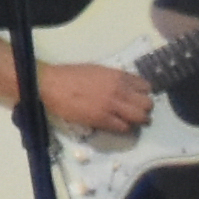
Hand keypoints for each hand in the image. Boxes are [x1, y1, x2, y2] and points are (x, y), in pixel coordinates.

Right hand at [38, 62, 153, 138]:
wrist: (51, 84)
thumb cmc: (70, 75)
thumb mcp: (97, 70)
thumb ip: (114, 78)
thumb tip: (126, 87)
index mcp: (118, 76)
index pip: (146, 87)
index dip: (143, 93)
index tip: (138, 97)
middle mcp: (119, 90)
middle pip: (147, 104)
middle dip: (144, 109)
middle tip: (135, 111)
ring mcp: (112, 106)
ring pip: (139, 118)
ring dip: (137, 120)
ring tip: (129, 121)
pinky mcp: (103, 119)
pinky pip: (124, 128)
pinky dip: (124, 128)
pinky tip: (116, 125)